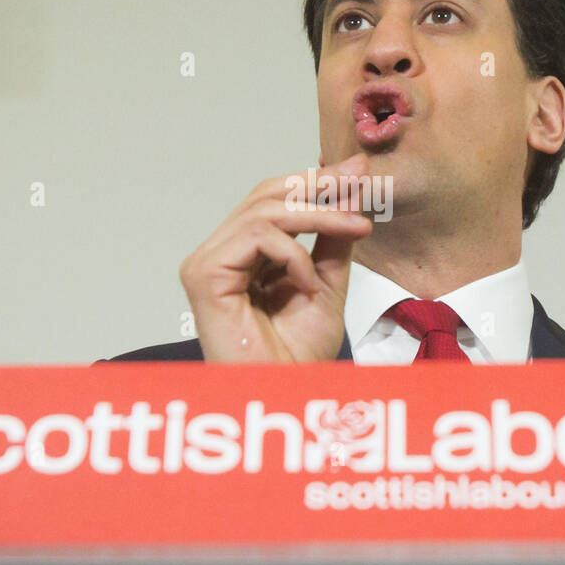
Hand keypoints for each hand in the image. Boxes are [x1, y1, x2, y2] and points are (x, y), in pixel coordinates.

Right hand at [179, 154, 372, 361]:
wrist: (287, 394)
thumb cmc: (298, 355)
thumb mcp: (327, 283)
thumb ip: (332, 240)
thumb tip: (350, 192)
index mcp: (243, 255)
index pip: (275, 200)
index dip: (315, 181)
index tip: (359, 170)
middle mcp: (220, 254)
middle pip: (266, 194)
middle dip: (319, 183)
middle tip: (361, 179)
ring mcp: (207, 262)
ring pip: (264, 210)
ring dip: (319, 215)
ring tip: (356, 229)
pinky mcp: (203, 274)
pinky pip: (255, 237)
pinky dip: (293, 254)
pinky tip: (309, 284)